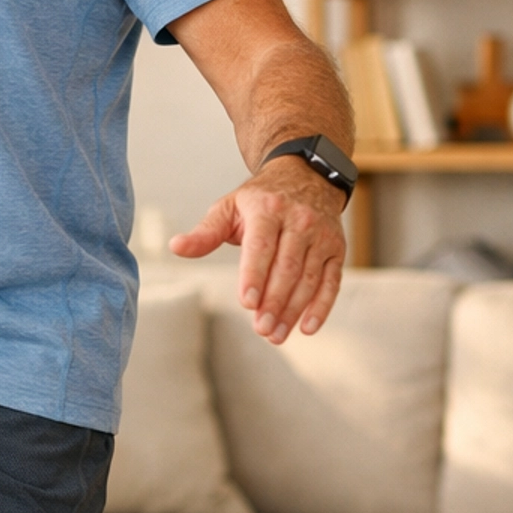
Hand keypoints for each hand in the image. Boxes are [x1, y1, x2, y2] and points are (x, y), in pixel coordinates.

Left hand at [169, 160, 346, 343]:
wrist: (305, 177)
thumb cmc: (259, 200)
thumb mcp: (228, 208)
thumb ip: (205, 233)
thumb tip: (176, 247)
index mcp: (268, 209)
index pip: (261, 247)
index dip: (254, 276)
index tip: (246, 304)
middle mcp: (299, 221)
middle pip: (286, 267)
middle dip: (274, 301)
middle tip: (261, 329)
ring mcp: (321, 236)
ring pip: (308, 278)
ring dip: (293, 310)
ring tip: (275, 334)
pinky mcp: (336, 249)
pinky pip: (331, 282)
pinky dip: (321, 307)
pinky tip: (306, 328)